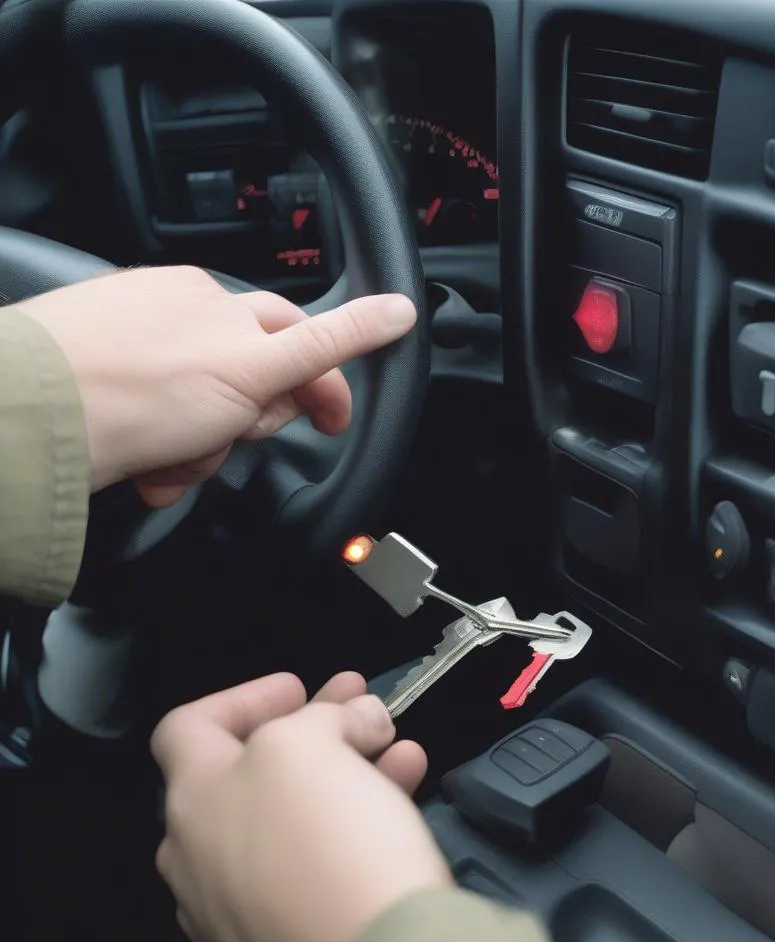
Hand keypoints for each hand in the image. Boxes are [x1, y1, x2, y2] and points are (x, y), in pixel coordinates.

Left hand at [15, 266, 416, 506]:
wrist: (37, 419)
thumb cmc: (142, 391)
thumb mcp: (258, 366)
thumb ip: (332, 341)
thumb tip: (399, 310)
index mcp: (221, 304)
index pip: (298, 340)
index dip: (319, 387)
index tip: (332, 422)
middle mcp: (181, 319)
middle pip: (251, 383)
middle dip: (246, 423)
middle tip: (226, 439)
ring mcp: (138, 346)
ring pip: (202, 410)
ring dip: (200, 447)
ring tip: (173, 465)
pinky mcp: (103, 375)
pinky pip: (156, 419)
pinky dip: (159, 447)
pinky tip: (146, 464)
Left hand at [151, 672, 450, 941]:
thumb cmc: (327, 843)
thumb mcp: (309, 743)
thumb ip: (323, 715)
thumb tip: (354, 720)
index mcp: (191, 804)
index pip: (189, 728)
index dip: (245, 696)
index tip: (298, 688)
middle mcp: (202, 861)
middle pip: (249, 774)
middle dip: (310, 728)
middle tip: (357, 707)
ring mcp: (242, 912)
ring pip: (292, 819)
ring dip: (345, 770)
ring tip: (395, 747)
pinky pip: (317, 866)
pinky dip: (356, 822)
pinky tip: (403, 795)